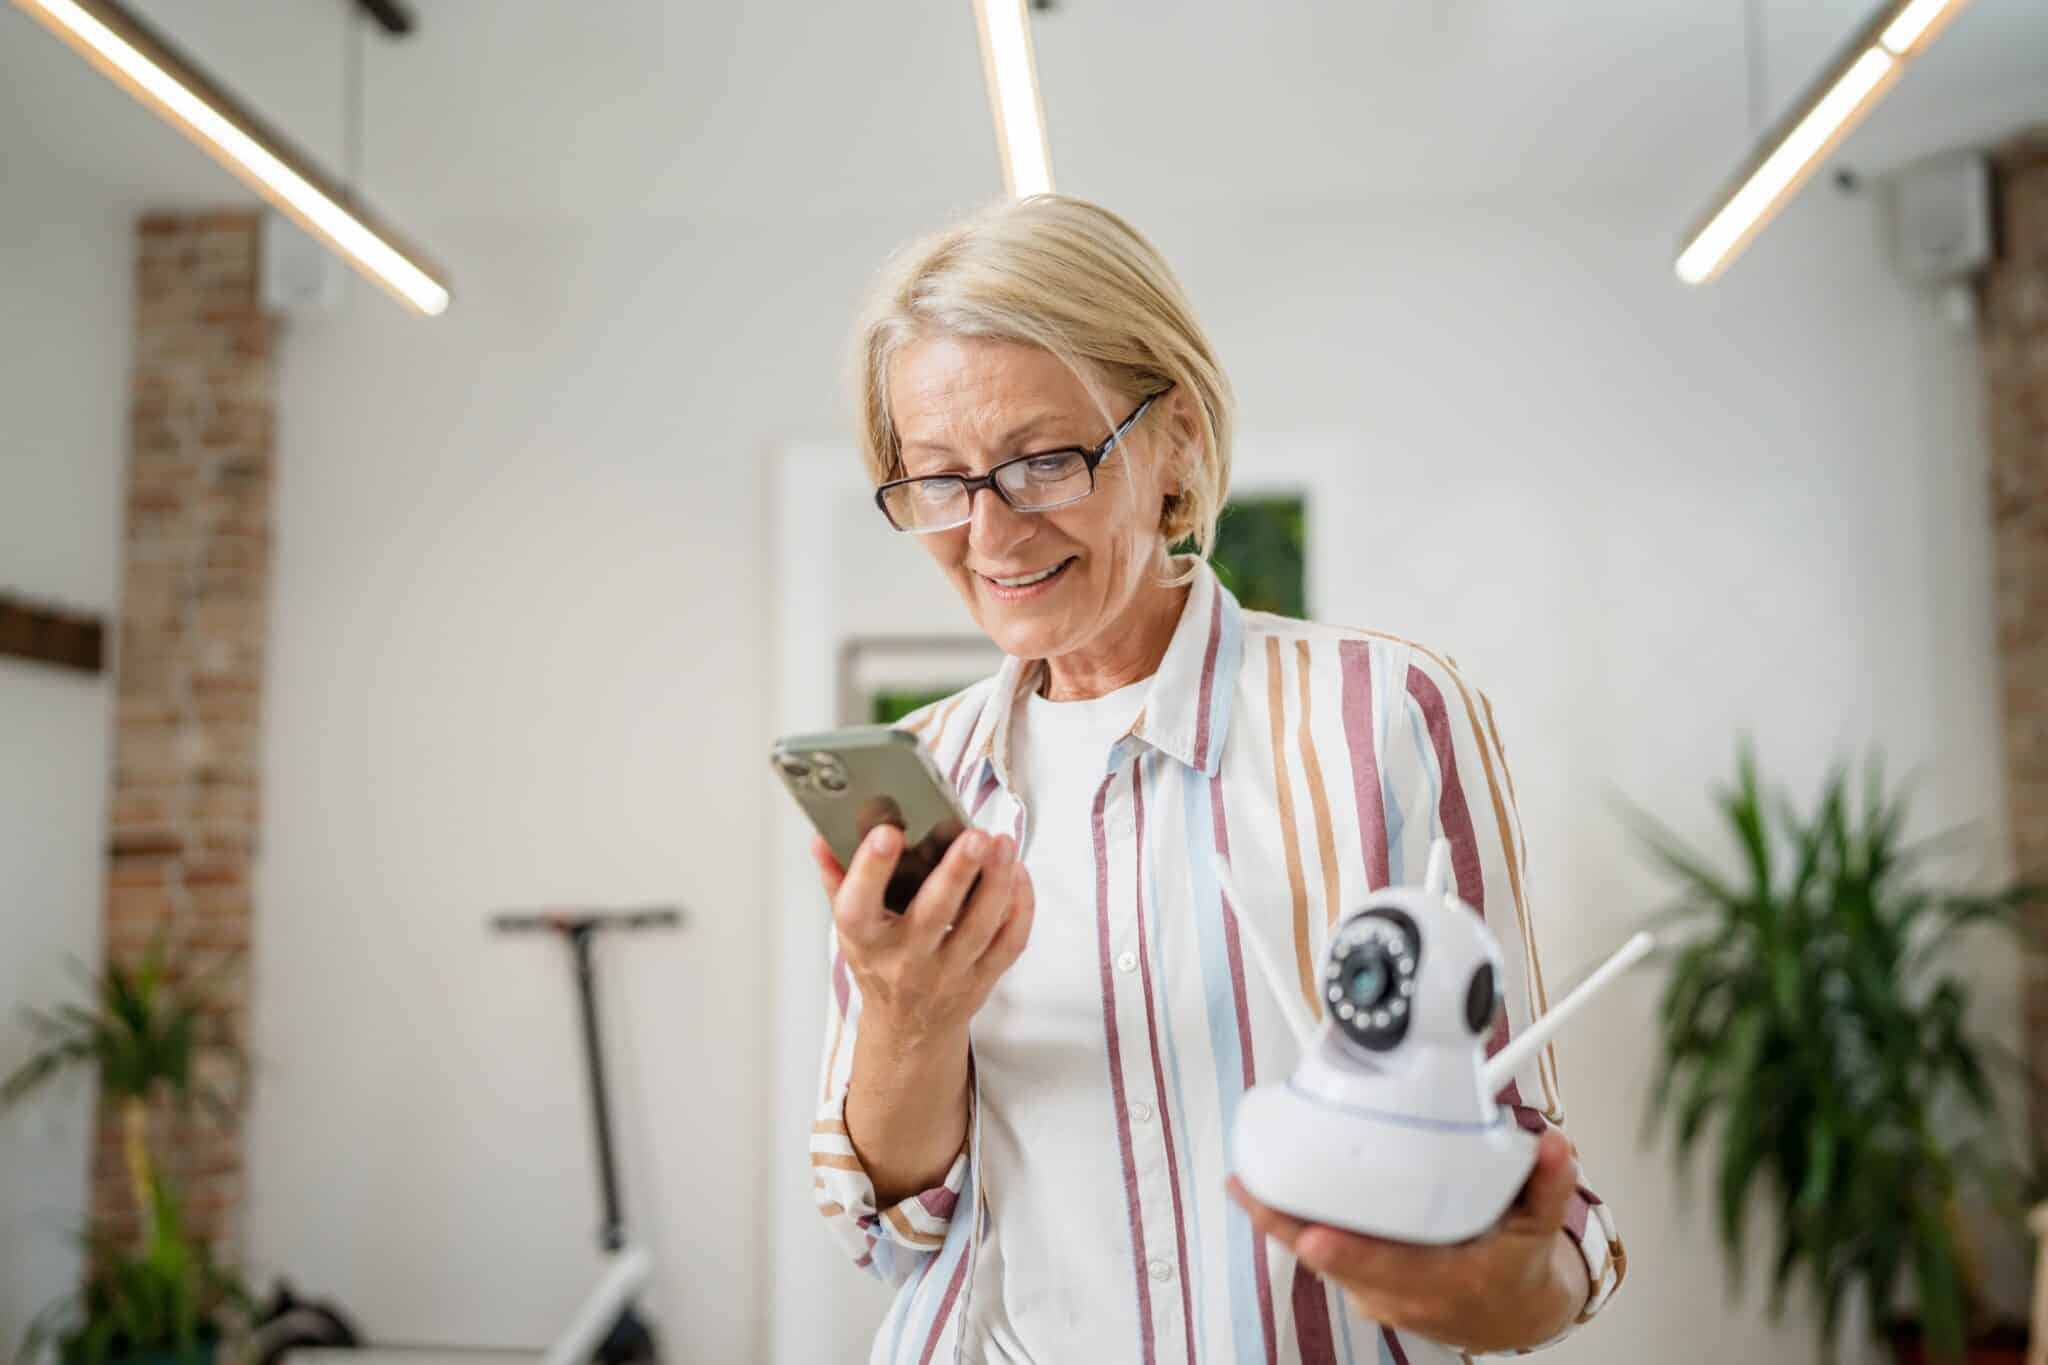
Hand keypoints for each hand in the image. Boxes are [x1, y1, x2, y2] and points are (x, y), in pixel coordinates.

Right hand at [813, 824, 1034, 1044]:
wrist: (909, 1028)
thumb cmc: (880, 965)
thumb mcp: (851, 927)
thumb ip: (837, 878)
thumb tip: (822, 834)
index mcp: (866, 941)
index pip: (858, 907)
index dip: (870, 870)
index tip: (886, 832)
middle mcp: (906, 960)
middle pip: (933, 916)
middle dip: (956, 873)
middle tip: (974, 836)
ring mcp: (949, 973)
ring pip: (980, 927)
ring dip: (996, 883)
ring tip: (1003, 844)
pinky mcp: (983, 978)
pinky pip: (1009, 943)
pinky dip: (1020, 907)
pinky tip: (1018, 873)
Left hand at [1226, 1127, 1589, 1352]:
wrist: (1511, 1314)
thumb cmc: (1515, 1269)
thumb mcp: (1540, 1228)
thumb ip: (1547, 1184)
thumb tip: (1554, 1147)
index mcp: (1447, 1279)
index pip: (1389, 1267)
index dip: (1348, 1253)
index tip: (1314, 1235)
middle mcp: (1404, 1293)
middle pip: (1334, 1261)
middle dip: (1288, 1226)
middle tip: (1249, 1189)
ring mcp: (1378, 1295)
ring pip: (1319, 1261)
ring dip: (1282, 1225)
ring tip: (1246, 1183)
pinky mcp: (1362, 1289)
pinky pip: (1321, 1260)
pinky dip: (1295, 1230)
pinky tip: (1268, 1199)